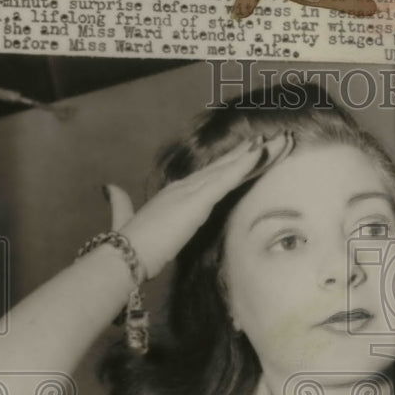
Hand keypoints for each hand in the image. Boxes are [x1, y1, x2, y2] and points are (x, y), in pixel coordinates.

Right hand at [105, 132, 291, 279]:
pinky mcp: (196, 200)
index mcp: (177, 194)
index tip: (259, 151)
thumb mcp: (129, 222)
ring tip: (284, 140)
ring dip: (260, 153)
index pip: (216, 175)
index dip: (238, 163)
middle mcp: (185, 186)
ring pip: (233, 167)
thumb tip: (110, 188)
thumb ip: (121, 204)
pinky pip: (227, 179)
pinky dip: (245, 165)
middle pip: (229, 166)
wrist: (123, 256)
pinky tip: (262, 153)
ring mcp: (191, 191)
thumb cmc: (131, 247)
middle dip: (256, 152)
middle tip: (282, 138)